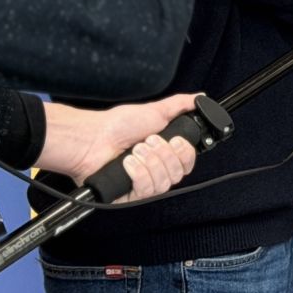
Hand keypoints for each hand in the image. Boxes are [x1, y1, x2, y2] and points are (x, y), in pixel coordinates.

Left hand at [38, 94, 199, 203]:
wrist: (91, 139)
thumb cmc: (117, 125)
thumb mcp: (155, 110)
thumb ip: (181, 104)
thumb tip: (201, 98)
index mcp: (164, 152)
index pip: (188, 162)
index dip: (185, 153)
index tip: (175, 140)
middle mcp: (156, 168)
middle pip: (179, 173)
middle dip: (164, 154)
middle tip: (148, 141)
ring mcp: (143, 182)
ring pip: (164, 182)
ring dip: (150, 162)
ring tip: (135, 150)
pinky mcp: (130, 194)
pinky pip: (147, 189)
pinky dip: (138, 173)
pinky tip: (128, 162)